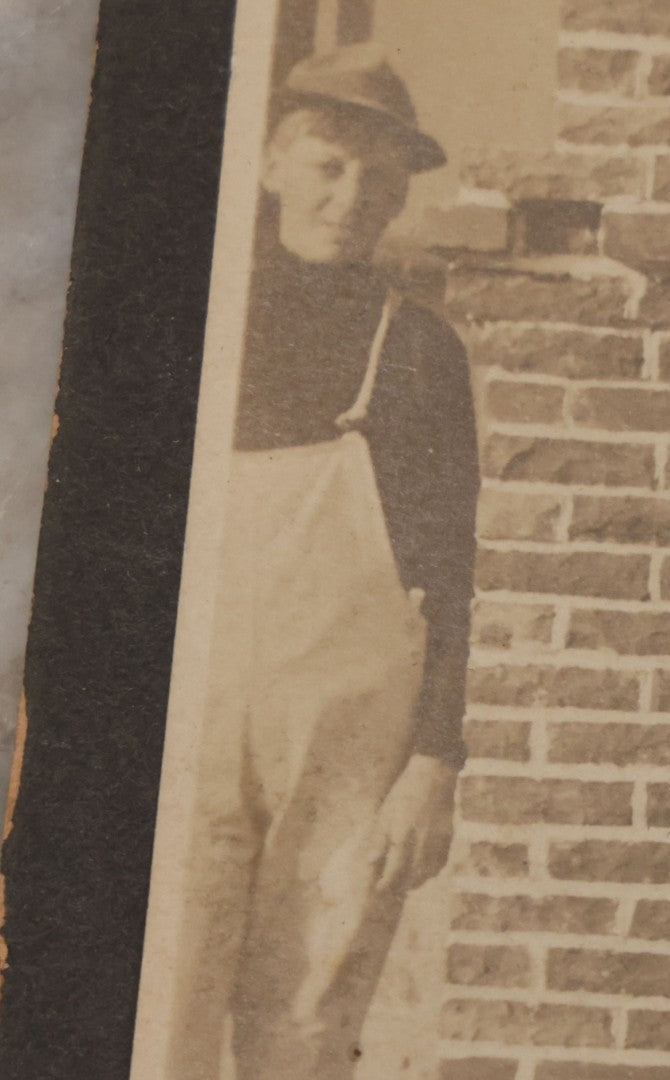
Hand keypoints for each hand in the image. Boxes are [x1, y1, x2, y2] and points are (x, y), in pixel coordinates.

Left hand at [369, 754, 457, 893]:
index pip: (394, 870)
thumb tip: (369, 863)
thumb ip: (378, 840)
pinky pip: (441, 863)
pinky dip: (432, 871)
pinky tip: (424, 869)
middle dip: (401, 885)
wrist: (433, 775)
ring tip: (407, 881)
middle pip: (413, 876)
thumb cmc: (404, 793)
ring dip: (417, 881)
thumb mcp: (385, 813)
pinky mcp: (448, 837)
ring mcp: (437, 841)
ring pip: (429, 873)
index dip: (386, 884)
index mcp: (402, 835)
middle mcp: (421, 842)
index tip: (379, 889)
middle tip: (392, 887)